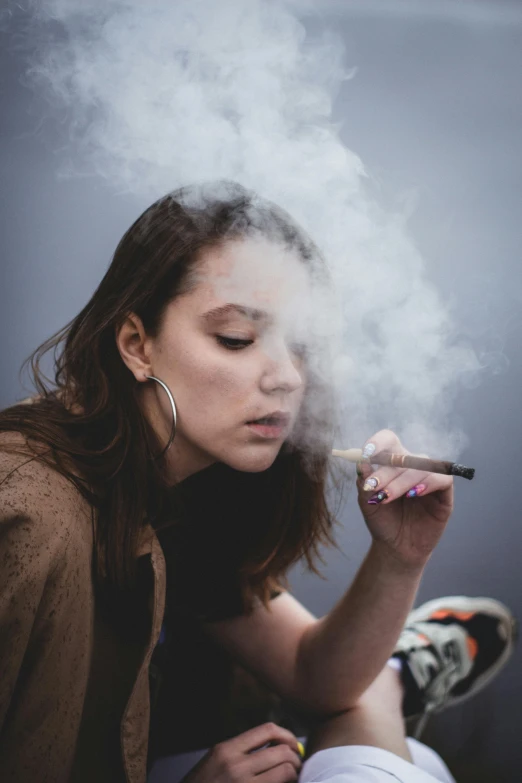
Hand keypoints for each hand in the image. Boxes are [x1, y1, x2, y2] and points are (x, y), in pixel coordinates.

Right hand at [181, 722, 302, 782]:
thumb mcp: (215, 760)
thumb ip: (241, 751)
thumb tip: (276, 746)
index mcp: (227, 749)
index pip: (267, 730)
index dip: (286, 735)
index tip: (293, 745)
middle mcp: (235, 765)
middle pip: (281, 752)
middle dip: (295, 759)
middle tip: (297, 766)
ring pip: (285, 773)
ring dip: (293, 775)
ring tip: (292, 778)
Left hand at [356, 429, 453, 567]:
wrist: (396, 548)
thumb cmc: (382, 521)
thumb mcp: (367, 502)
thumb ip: (364, 482)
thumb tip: (361, 461)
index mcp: (392, 462)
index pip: (388, 440)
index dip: (378, 442)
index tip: (366, 452)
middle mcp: (411, 466)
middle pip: (402, 455)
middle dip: (385, 472)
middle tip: (373, 488)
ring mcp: (429, 477)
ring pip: (420, 466)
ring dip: (401, 481)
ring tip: (387, 498)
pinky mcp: (444, 492)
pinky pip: (442, 478)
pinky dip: (428, 482)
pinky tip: (414, 493)